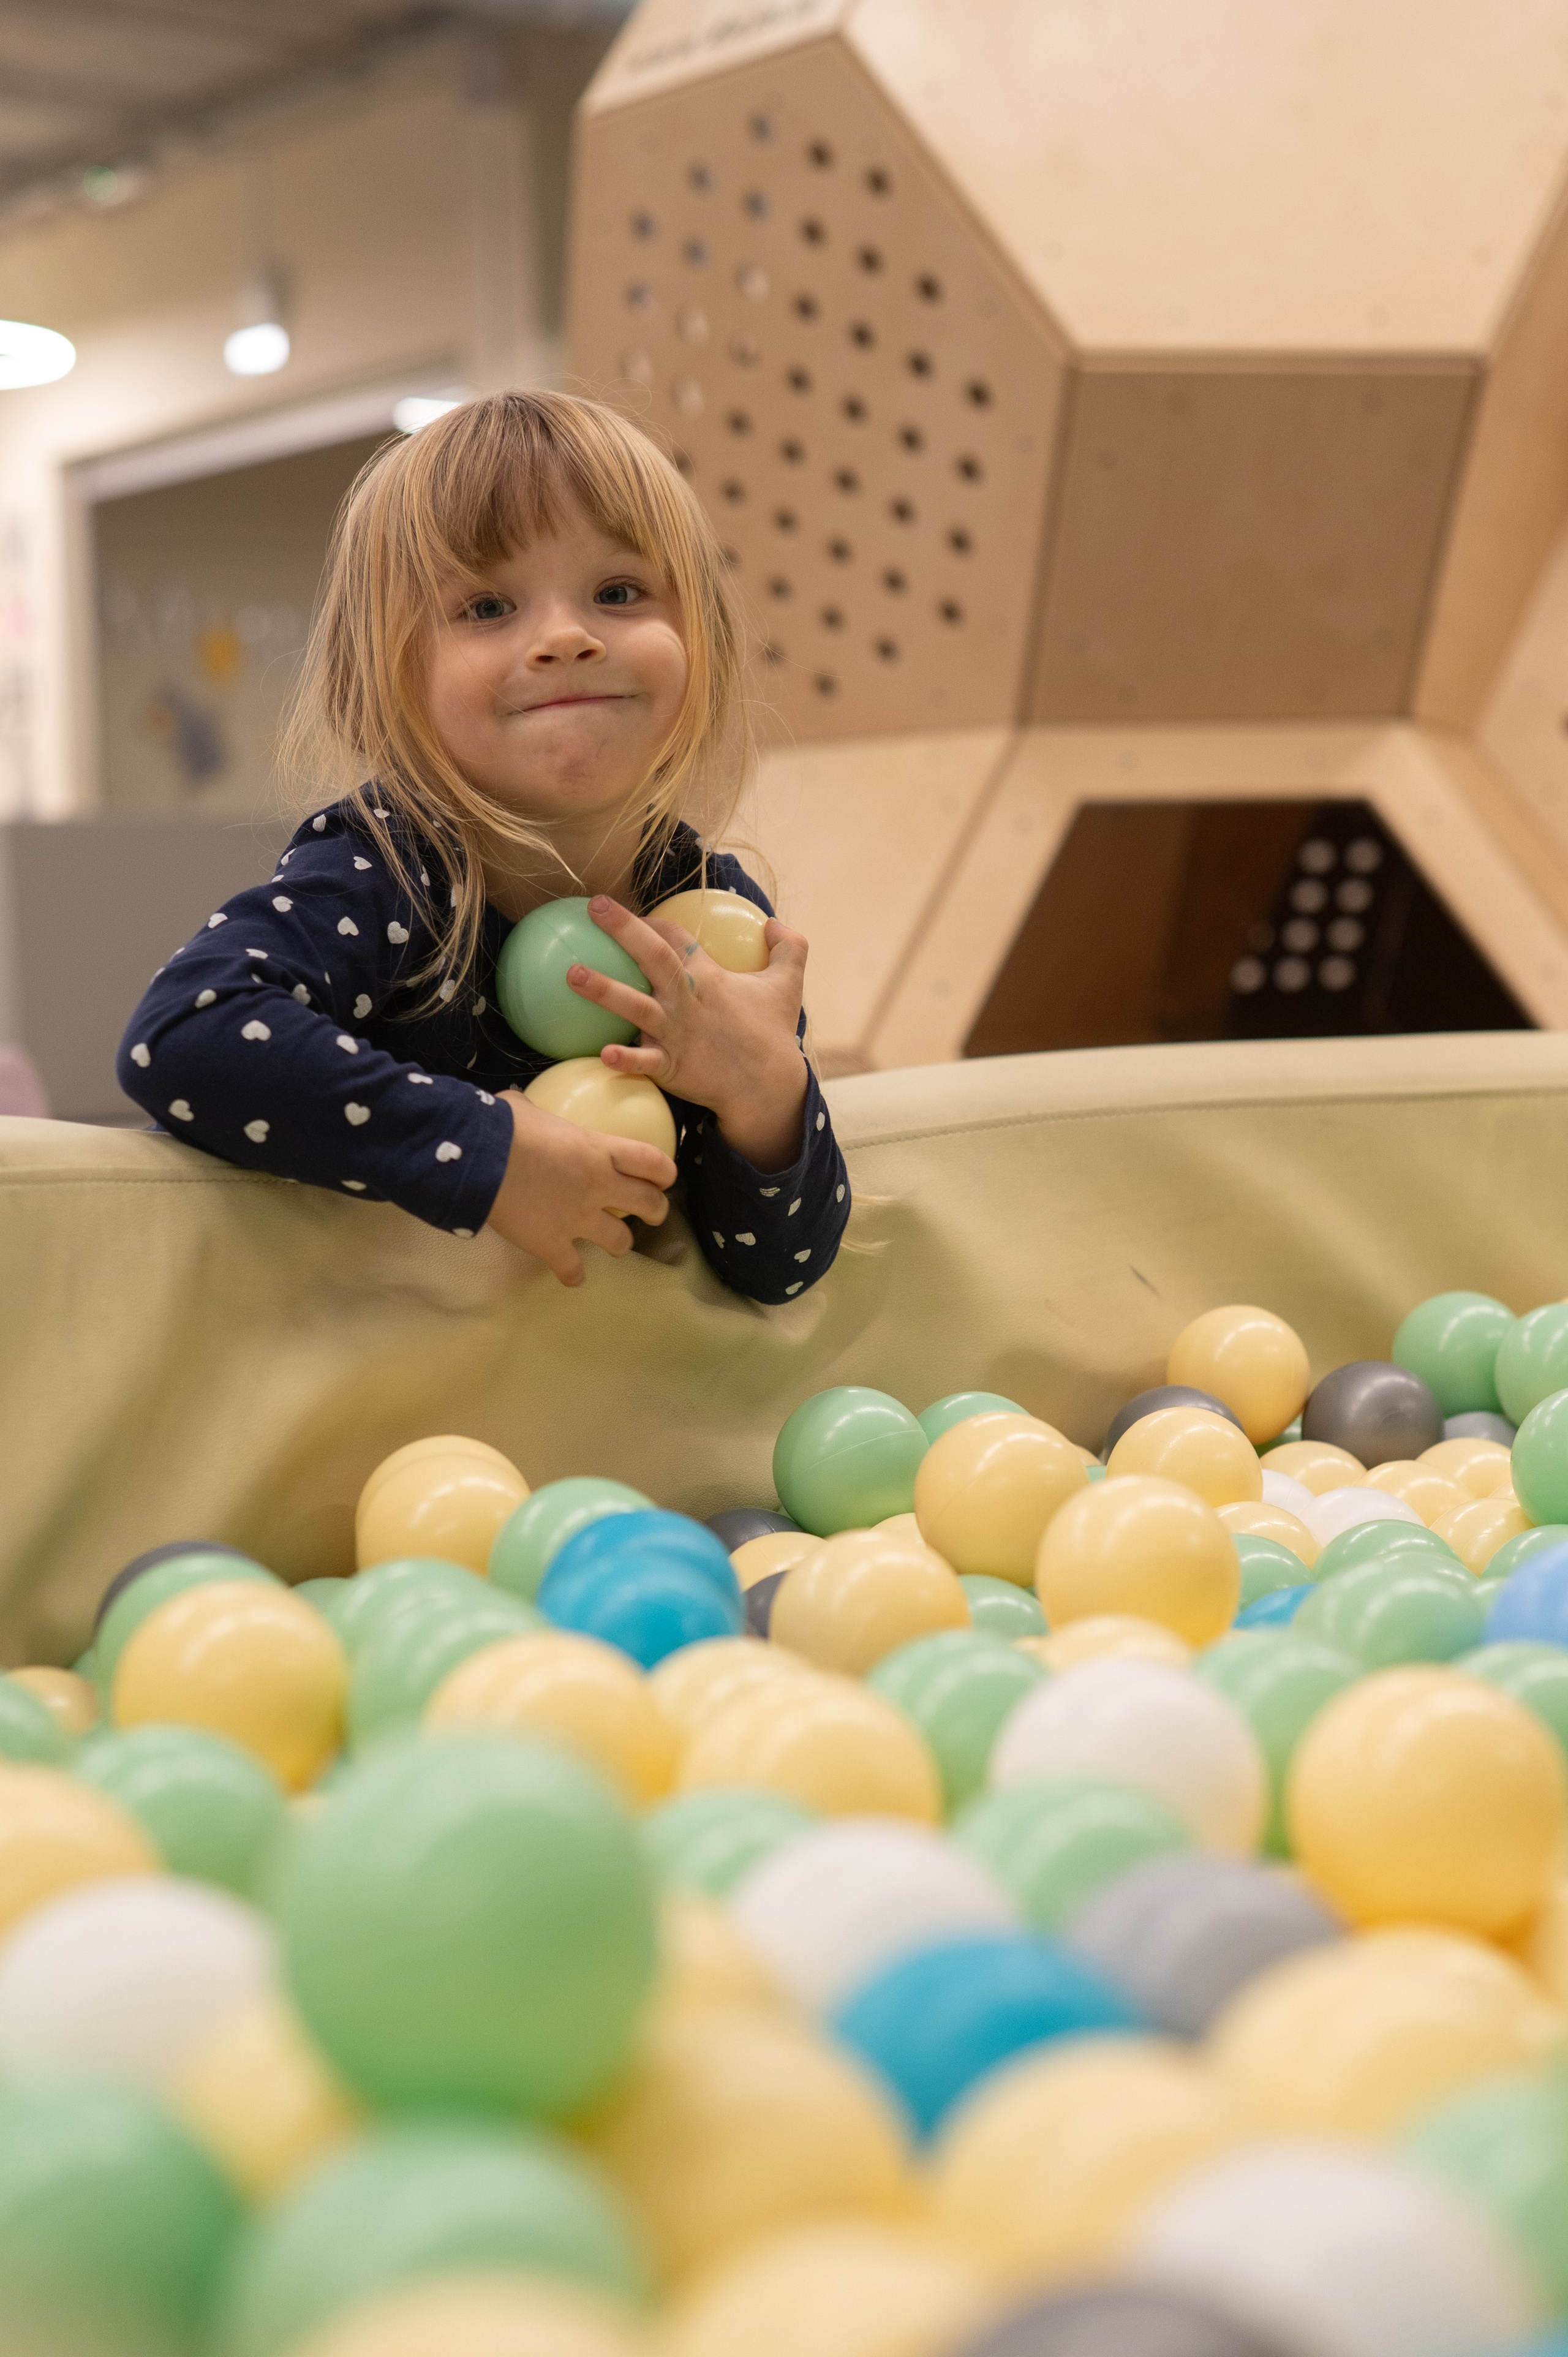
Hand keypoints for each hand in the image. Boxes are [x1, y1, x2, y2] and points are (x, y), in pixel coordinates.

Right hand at [485, 1089, 675, 1287]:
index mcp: (599, 1150)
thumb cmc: (502, 1126)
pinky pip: (573, 1270)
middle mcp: (599, 1186)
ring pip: (621, 1242)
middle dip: (656, 1210)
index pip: (653, 1162)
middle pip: (650, 1204)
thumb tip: (523, 1109)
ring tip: (613, 1243)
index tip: (664, 1177)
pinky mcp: (553, 1246)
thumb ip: (539, 1114)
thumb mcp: (527, 1109)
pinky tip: (571, 1274)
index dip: (664, 1172)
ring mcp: (579, 1220)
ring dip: (620, 1243)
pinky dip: (573, 1274)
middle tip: (651, 1212)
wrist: (478, 1160)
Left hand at [569, 895, 809, 1171]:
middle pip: (653, 957)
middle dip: (623, 930)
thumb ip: (789, 948)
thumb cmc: (773, 1034)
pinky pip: (643, 1062)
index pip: (676, 936)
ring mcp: (676, 1034)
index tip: (624, 914)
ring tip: (572, 973)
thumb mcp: (788, 984)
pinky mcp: (671, 1067)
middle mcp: (687, 999)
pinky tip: (601, 1054)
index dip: (651, 921)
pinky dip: (624, 1058)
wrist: (769, 1087)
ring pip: (635, 1006)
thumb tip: (774, 922)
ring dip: (603, 990)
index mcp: (709, 976)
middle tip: (595, 907)